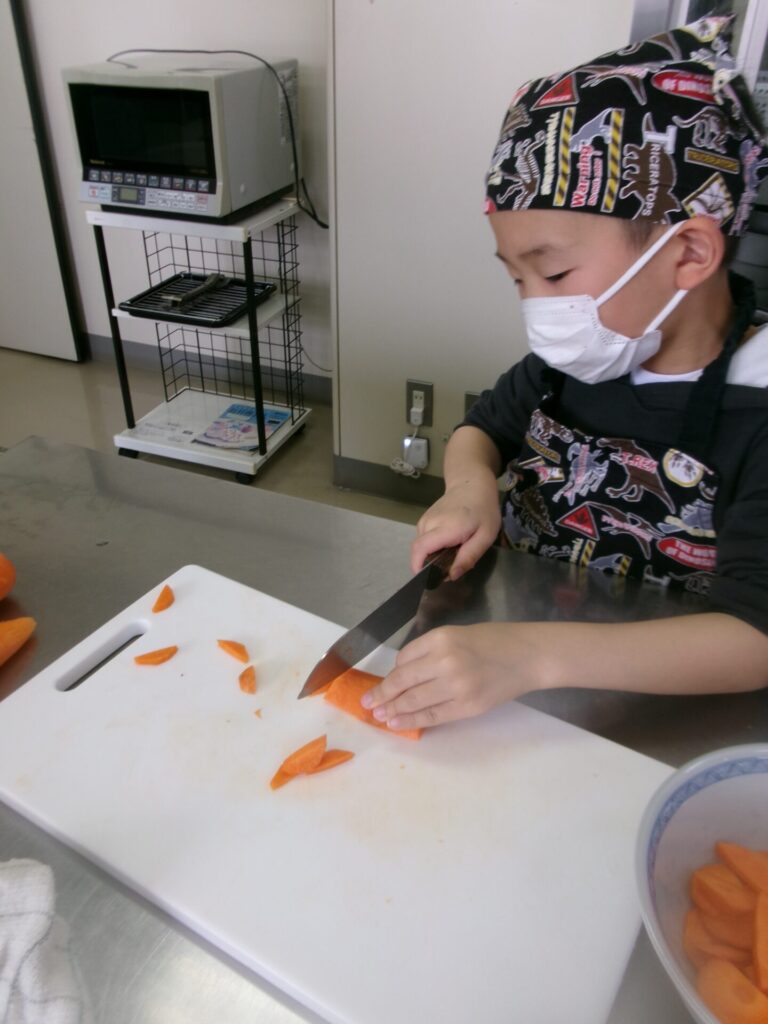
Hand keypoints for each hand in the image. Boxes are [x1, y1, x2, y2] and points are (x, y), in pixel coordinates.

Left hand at [361, 623, 548, 730]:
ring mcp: (456, 686)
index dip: (393, 672)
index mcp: (441, 639)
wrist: (528, 656)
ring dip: (392, 709)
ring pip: (413, 701)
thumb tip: (403, 673)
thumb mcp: (457, 634)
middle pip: (403, 681)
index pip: (404, 659)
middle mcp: (445, 661)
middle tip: (366, 703)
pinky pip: (431, 716)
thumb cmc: (493, 641)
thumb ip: (431, 651)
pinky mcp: (467, 707)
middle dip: (382, 693)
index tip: (386, 681)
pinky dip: (410, 721)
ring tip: (378, 715)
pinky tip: (396, 722)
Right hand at [411, 475, 500, 580]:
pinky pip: (424, 539)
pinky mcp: (424, 519)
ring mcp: (425, 519)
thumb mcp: (485, 536)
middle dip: (430, 565)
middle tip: (451, 567)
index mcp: (445, 528)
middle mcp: (429, 523)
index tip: (427, 579)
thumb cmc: (484, 510)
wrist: (472, 484)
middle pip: (419, 551)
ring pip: (421, 546)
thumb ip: (469, 557)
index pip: (420, 549)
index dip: (418, 567)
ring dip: (432, 555)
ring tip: (453, 553)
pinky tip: (449, 543)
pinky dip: (433, 547)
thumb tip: (451, 576)